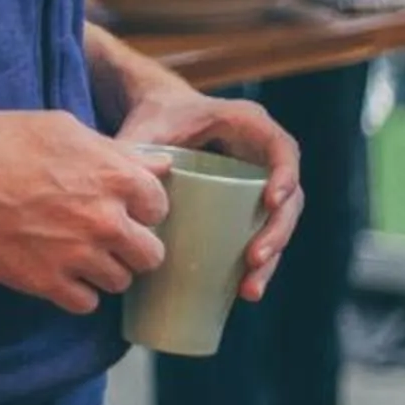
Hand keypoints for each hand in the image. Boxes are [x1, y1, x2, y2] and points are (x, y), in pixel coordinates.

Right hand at [0, 112, 171, 313]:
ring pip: (120, 281)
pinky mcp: (46, 282)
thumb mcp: (63, 129)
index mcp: (115, 178)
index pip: (160, 208)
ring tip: (78, 254)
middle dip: (133, 248)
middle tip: (107, 240)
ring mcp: (77, 255)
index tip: (125, 209)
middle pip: (150, 255)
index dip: (142, 210)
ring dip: (104, 271)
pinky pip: (86, 303)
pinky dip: (76, 293)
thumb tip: (162, 166)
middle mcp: (104, 221)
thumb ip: (116, 152)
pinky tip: (59, 273)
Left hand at [114, 87, 303, 299]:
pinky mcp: (249, 203)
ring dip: (270, 257)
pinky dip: (257, 262)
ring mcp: (260, 182)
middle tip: (255, 260)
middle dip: (277, 233)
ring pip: (279, 222)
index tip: (272, 202)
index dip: (286, 176)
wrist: (161, 114)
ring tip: (249, 289)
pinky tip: (243, 290)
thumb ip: (136, 148)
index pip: (283, 151)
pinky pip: (262, 232)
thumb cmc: (159, 115)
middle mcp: (263, 155)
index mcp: (249, 125)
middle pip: (289, 198)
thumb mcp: (149, 127)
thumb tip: (115, 188)